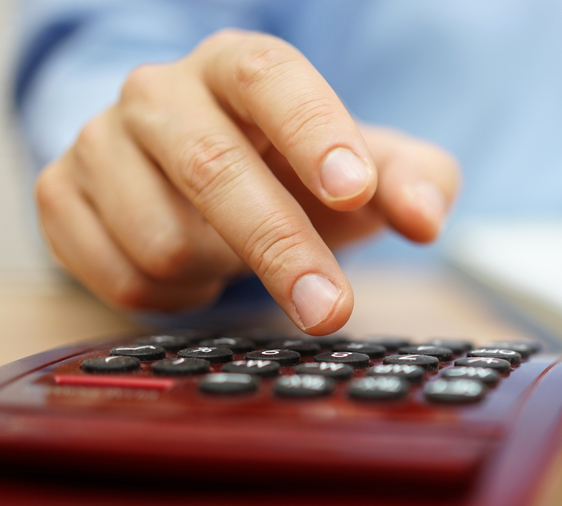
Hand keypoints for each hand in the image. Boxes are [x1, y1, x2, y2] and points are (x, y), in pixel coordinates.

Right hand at [35, 29, 459, 333]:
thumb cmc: (297, 173)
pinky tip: (195, 271)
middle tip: (331, 308)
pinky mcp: (61, 197)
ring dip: (223, 271)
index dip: (313, 134)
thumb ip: (415, 183)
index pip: (271, 80)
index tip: (355, 193)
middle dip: (280, 247)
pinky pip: (125, 277)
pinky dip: (177, 297)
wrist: (205, 184)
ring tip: (238, 254)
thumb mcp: (369, 173)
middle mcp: (159, 91)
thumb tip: (424, 218)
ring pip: (165, 239)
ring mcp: (100, 142)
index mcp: (238, 66)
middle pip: (212, 167)